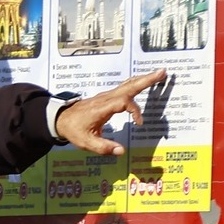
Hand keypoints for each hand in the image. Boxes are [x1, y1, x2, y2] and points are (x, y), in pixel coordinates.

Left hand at [55, 70, 169, 156]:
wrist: (61, 119)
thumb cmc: (74, 130)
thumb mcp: (86, 142)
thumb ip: (104, 147)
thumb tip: (121, 151)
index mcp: (102, 108)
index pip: (123, 102)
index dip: (134, 111)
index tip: (138, 123)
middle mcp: (106, 99)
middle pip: (129, 86)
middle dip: (146, 80)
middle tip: (162, 72)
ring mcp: (107, 96)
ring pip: (128, 85)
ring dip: (144, 79)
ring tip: (159, 73)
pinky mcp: (107, 98)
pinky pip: (124, 88)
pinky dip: (136, 84)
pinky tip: (143, 81)